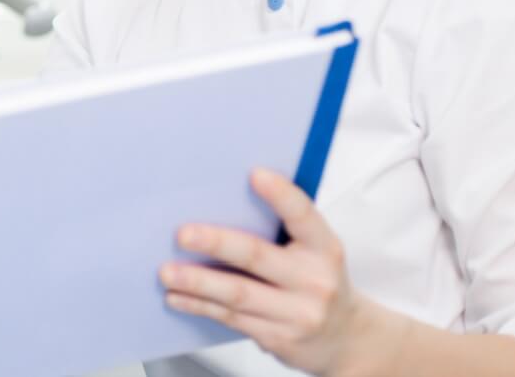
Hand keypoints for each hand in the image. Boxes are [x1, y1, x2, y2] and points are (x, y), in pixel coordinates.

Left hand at [158, 168, 399, 376]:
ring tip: (167, 271)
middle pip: (257, 256)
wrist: (347, 340)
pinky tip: (177, 296)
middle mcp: (314, 281)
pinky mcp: (278, 338)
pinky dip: (199, 305)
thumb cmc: (319, 281)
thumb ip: (283, 229)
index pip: (304, 216)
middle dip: (216, 243)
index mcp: (324, 248)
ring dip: (197, 281)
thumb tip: (223, 198)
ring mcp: (297, 314)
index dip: (281, 195)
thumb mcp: (316, 252)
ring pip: (237, 293)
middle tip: (182, 234)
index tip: (254, 174)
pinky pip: (230, 318)